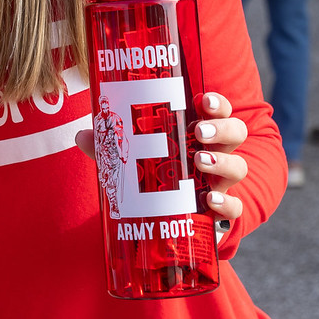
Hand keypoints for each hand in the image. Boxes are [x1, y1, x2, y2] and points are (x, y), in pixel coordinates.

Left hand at [77, 91, 252, 217]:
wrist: (180, 218)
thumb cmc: (160, 176)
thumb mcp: (135, 158)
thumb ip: (112, 146)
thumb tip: (81, 135)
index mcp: (201, 133)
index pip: (218, 110)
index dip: (216, 103)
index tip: (201, 100)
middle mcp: (218, 154)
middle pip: (236, 133)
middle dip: (221, 129)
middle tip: (198, 132)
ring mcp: (222, 183)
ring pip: (238, 166)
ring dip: (222, 162)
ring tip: (200, 161)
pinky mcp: (222, 213)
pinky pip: (234, 208)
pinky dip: (226, 204)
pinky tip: (210, 200)